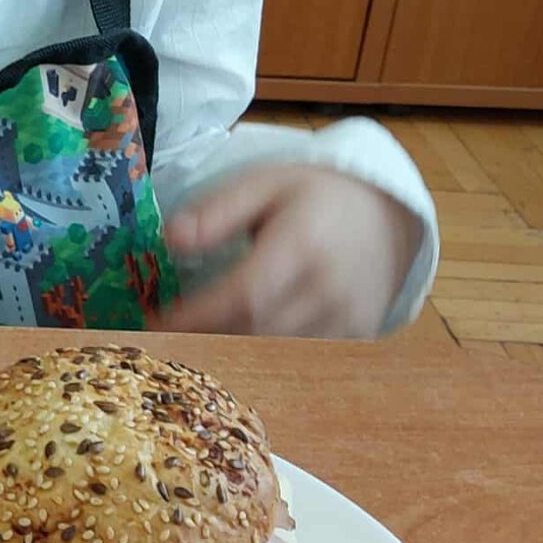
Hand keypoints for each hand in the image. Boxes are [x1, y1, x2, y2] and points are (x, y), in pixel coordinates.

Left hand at [154, 165, 421, 337]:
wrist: (389, 214)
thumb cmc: (316, 195)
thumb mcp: (264, 183)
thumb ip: (218, 210)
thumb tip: (170, 239)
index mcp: (303, 246)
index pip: (244, 296)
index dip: (196, 317)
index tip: (154, 325)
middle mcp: (330, 289)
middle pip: (256, 332)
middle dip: (204, 338)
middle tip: (163, 339)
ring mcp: (348, 319)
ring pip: (278, 352)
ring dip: (232, 352)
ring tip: (192, 344)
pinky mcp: (357, 338)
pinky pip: (303, 359)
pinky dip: (267, 358)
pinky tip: (236, 350)